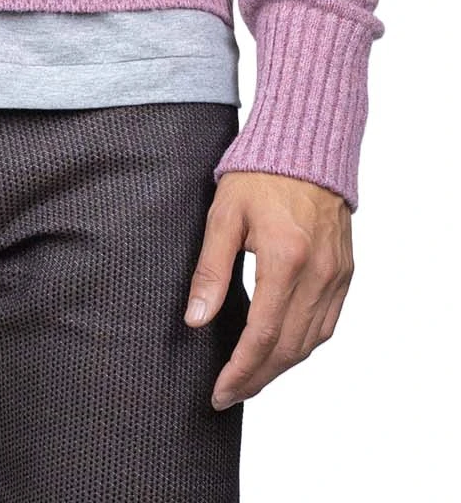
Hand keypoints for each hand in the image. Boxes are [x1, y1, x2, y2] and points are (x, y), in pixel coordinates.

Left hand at [184, 171, 353, 409]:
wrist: (306, 146)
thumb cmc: (258, 175)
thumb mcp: (223, 215)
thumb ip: (210, 270)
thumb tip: (196, 320)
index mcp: (285, 258)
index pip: (262, 334)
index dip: (240, 370)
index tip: (219, 391)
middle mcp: (318, 273)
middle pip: (288, 347)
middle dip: (257, 378)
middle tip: (229, 394)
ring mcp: (337, 274)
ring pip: (311, 341)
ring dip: (280, 367)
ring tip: (250, 378)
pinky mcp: (346, 272)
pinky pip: (327, 323)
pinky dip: (304, 344)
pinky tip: (281, 350)